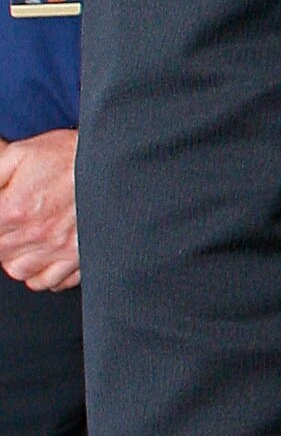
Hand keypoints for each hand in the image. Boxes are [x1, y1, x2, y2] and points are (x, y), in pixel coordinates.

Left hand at [0, 127, 78, 288]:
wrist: (113, 163)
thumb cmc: (70, 156)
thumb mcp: (20, 154)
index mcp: (16, 208)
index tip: (2, 215)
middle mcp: (37, 234)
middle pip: (0, 254)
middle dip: (1, 239)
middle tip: (10, 223)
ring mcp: (60, 249)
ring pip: (21, 272)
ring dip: (17, 259)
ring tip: (24, 241)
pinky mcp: (81, 256)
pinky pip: (53, 282)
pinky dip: (44, 275)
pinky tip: (45, 256)